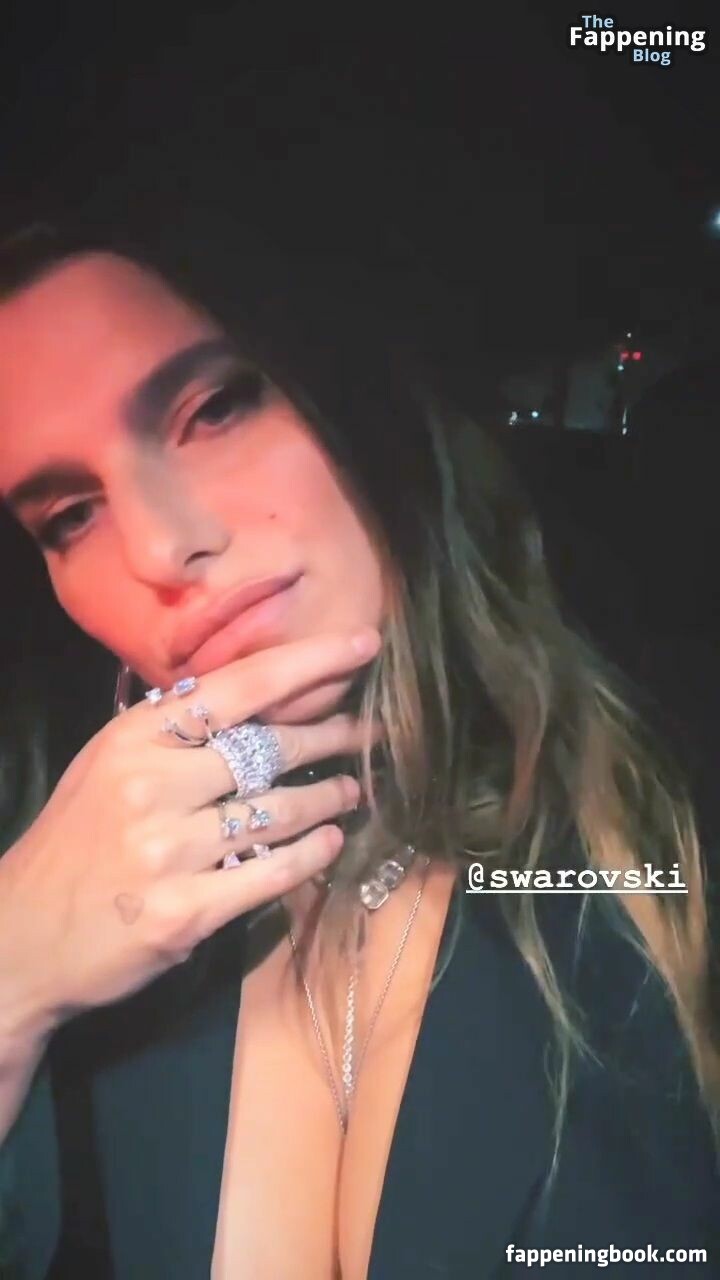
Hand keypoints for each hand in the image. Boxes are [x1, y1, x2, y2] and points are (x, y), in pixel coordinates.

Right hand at [0, 628, 381, 1042]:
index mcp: (134, 738)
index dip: (309, 662)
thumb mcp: (107, 765)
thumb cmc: (74, 843)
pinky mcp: (187, 912)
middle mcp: (152, 785)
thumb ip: (173, 732)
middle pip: (269, 747)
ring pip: (280, 811)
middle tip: (368, 733)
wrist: (21, 938)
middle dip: (332, 735)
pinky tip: (331, 842)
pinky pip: (273, 873)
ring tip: (353, 789)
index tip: (363, 643)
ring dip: (329, 797)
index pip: (238, 685)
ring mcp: (169, 851)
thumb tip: (255, 696)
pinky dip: (312, 854)